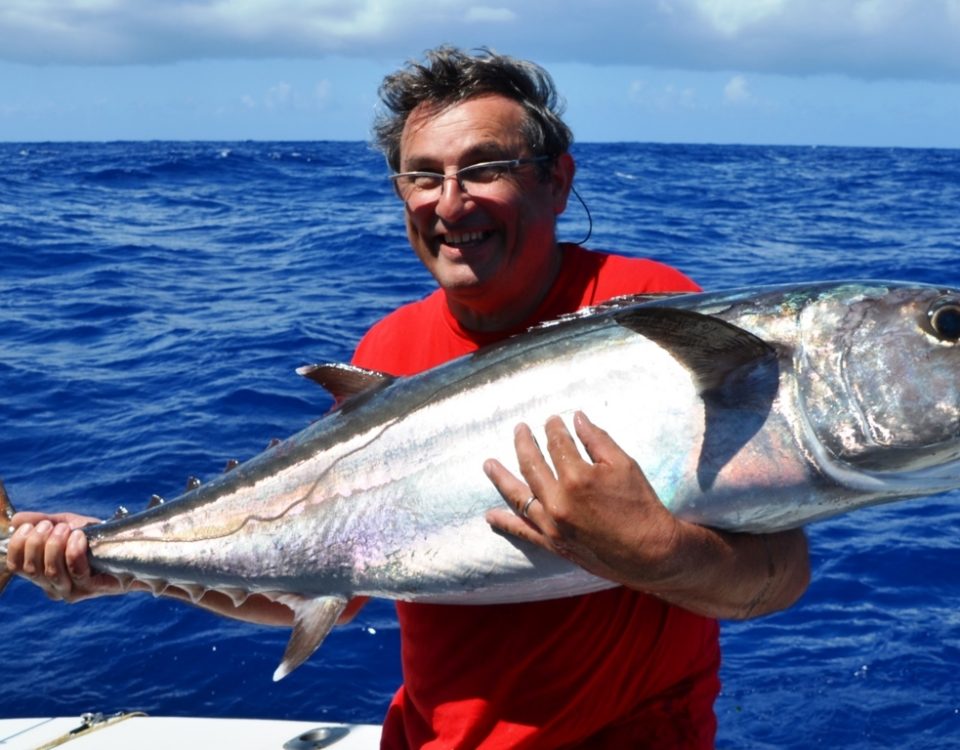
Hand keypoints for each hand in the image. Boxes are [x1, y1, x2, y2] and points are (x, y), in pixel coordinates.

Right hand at [5, 512, 125, 601]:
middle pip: (32, 569)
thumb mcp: (68, 525)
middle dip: (37, 542)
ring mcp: (72, 590)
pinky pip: (77, 571)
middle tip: (51, 526)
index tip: (30, 526)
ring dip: (55, 545)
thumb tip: (18, 519)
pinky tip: (79, 536)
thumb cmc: (97, 538)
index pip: (16, 566)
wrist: (132, 548)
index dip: (17, 545)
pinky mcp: (92, 588)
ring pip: (51, 572)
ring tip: (65, 529)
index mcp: (42, 573)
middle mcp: (53, 586)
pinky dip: (74, 552)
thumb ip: (44, 521)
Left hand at [484, 411, 684, 590]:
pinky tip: (490, 515)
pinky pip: (523, 532)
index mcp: (577, 477)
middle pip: (532, 465)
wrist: (650, 553)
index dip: (554, 429)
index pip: (558, 445)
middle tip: (519, 429)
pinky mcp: (553, 544)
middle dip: (524, 443)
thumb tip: (577, 418)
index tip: (552, 420)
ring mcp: (552, 524)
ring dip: (501, 477)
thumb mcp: (625, 465)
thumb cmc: (641, 505)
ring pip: (519, 495)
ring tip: (488, 464)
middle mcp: (558, 501)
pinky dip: (505, 523)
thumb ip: (598, 440)